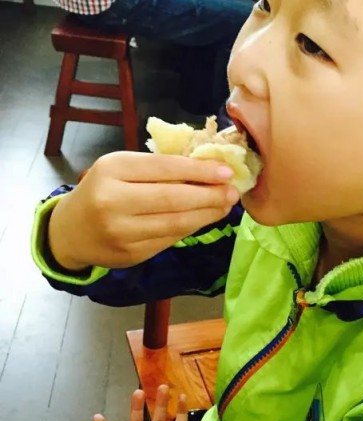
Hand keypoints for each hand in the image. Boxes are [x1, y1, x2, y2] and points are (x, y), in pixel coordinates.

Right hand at [47, 151, 238, 270]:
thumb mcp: (121, 167)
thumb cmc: (102, 190)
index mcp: (112, 170)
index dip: (199, 170)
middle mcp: (113, 201)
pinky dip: (191, 228)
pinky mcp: (131, 254)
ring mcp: (121, 231)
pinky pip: (169, 239)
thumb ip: (157, 167)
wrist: (70, 231)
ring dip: (207, 214)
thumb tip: (207, 167)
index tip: (226, 171)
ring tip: (225, 205)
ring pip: (175, 223)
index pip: (164, 168)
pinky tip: (205, 219)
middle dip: (209, 195)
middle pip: (173, 198)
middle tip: (233, 192)